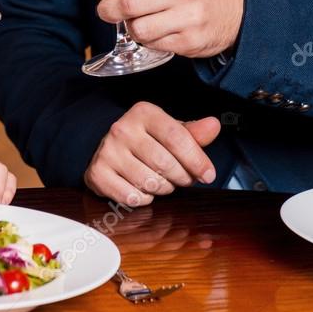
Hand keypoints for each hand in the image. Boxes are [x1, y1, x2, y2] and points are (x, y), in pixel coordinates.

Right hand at [84, 101, 220, 205]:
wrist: (108, 148)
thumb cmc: (146, 140)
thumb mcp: (169, 130)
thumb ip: (193, 132)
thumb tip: (214, 125)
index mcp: (143, 112)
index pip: (176, 137)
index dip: (197, 160)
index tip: (208, 175)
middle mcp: (123, 129)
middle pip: (165, 163)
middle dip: (181, 177)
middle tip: (183, 178)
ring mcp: (108, 151)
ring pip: (150, 182)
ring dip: (163, 188)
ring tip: (162, 181)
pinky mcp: (98, 173)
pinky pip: (132, 197)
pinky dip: (144, 198)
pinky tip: (143, 188)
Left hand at [94, 0, 243, 57]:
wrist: (240, 9)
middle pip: (126, 3)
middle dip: (107, 10)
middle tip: (106, 10)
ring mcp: (186, 17)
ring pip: (137, 29)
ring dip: (130, 28)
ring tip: (137, 21)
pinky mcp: (189, 41)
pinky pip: (153, 45)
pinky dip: (148, 40)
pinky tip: (156, 31)